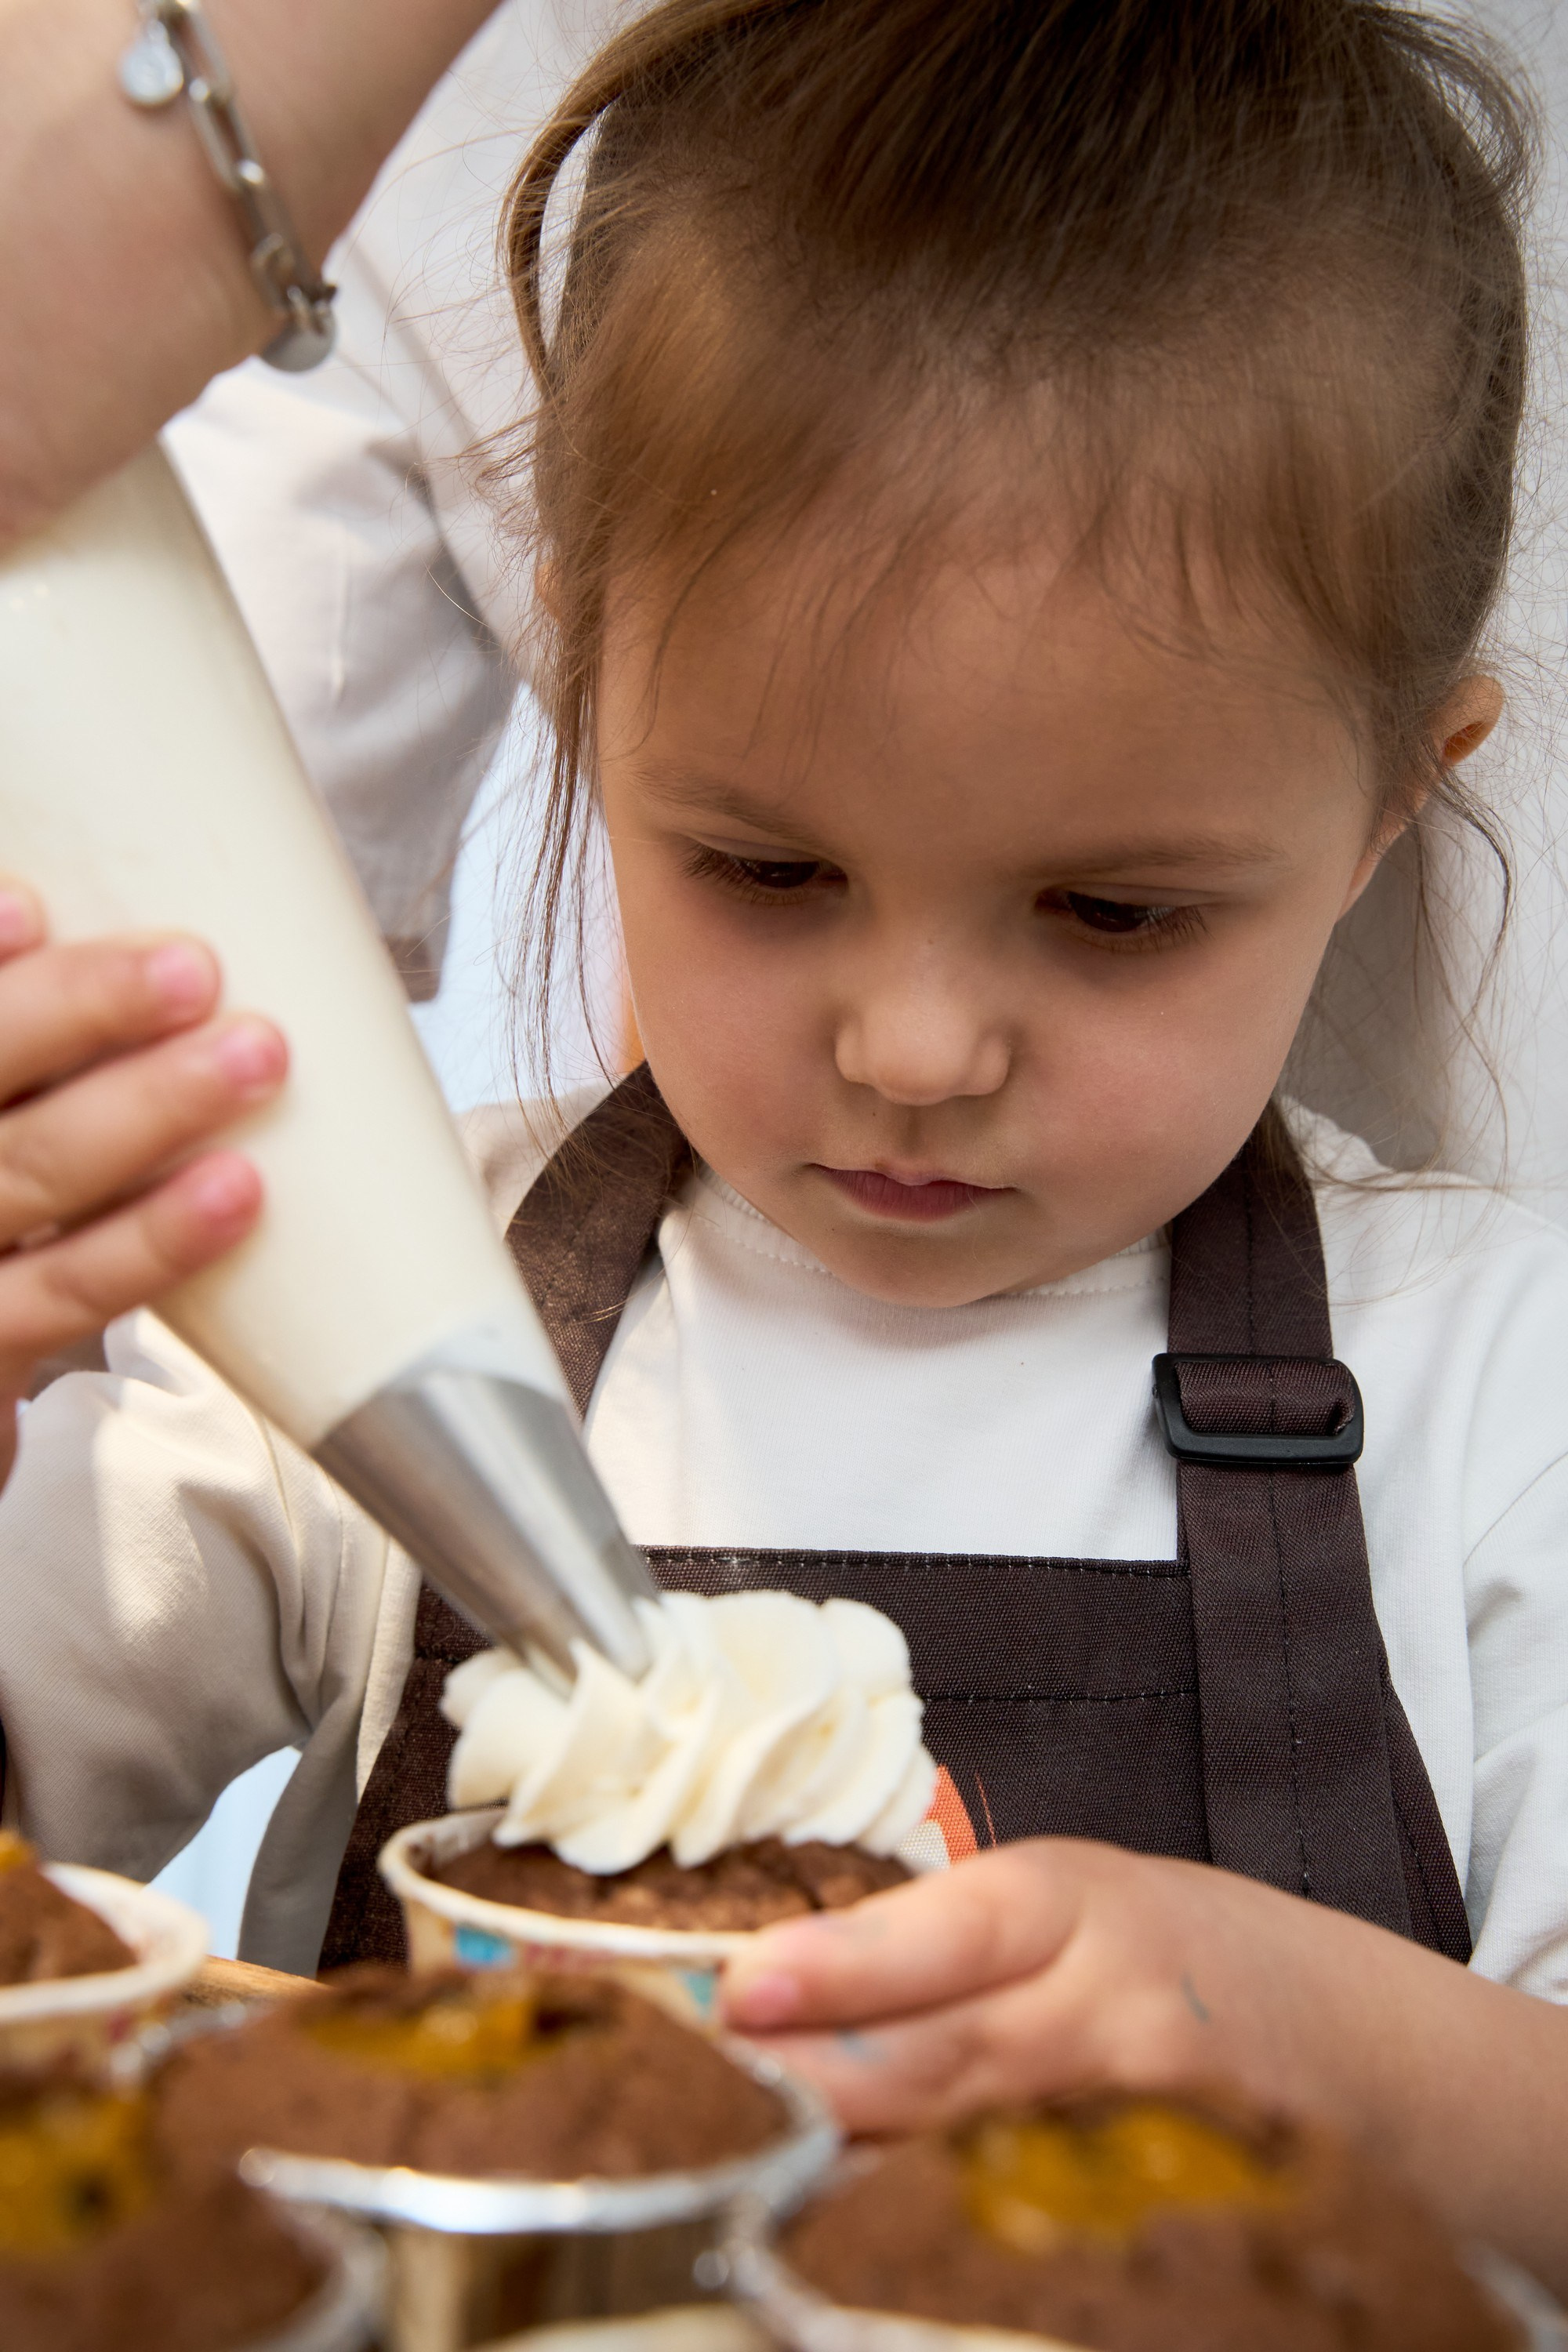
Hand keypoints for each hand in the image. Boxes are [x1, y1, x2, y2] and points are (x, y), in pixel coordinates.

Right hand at [0, 883, 285, 1478]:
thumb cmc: (10, 1211)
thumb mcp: (21, 1101)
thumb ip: (51, 1037)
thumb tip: (149, 938)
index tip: (28, 904)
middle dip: (79, 1010)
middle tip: (194, 969)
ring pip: (33, 1171)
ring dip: (148, 1109)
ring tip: (255, 1059)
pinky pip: (69, 1290)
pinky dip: (153, 1240)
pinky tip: (235, 1193)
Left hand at [721, 1836, 1567, 2287]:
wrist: (1349, 2050)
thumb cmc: (1176, 1954)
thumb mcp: (1062, 1902)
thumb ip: (931, 1941)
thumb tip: (757, 1987)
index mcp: (1074, 1905)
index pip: (950, 1930)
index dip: (842, 1967)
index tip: (744, 1991)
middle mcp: (1112, 2012)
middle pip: (942, 2062)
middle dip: (817, 2085)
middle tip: (708, 2099)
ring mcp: (1145, 2129)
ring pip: (969, 2161)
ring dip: (857, 2172)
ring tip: (758, 2175)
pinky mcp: (1165, 2217)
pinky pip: (1027, 2231)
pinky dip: (940, 2231)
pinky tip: (865, 2239)